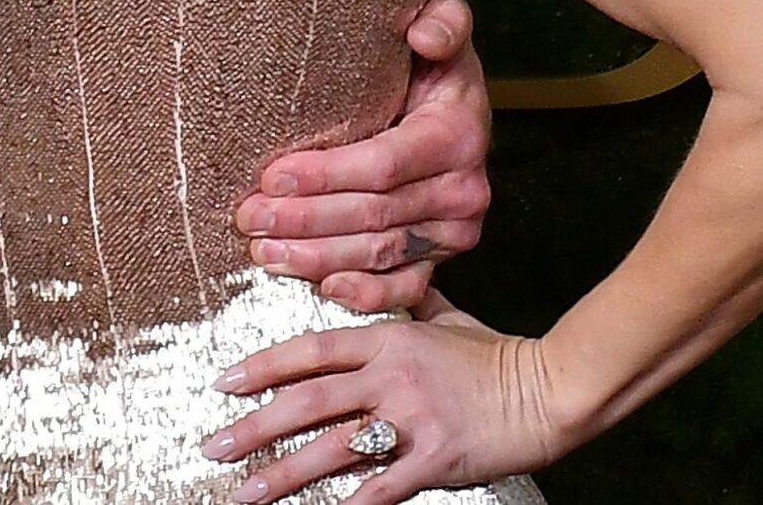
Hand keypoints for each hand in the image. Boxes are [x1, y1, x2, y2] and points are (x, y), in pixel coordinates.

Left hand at [202, 311, 564, 503]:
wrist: (549, 388)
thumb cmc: (497, 355)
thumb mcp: (446, 318)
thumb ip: (408, 303)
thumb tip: (387, 280)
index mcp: (388, 339)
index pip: (310, 350)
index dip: (263, 366)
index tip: (224, 382)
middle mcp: (390, 376)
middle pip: (307, 400)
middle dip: (253, 425)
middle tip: (213, 444)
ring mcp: (411, 419)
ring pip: (331, 447)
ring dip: (282, 471)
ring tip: (245, 490)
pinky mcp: (435, 459)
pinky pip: (382, 485)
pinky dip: (351, 501)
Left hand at [232, 0, 493, 310]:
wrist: (457, 107)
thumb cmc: (431, 65)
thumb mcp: (445, 28)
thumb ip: (442, 20)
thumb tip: (423, 31)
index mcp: (458, 133)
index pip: (382, 165)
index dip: (324, 175)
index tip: (270, 176)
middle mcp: (463, 189)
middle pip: (373, 215)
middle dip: (305, 220)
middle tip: (249, 218)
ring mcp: (454, 231)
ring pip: (379, 254)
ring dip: (316, 257)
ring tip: (262, 250)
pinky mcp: (441, 257)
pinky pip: (406, 288)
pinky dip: (364, 295)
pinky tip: (321, 288)